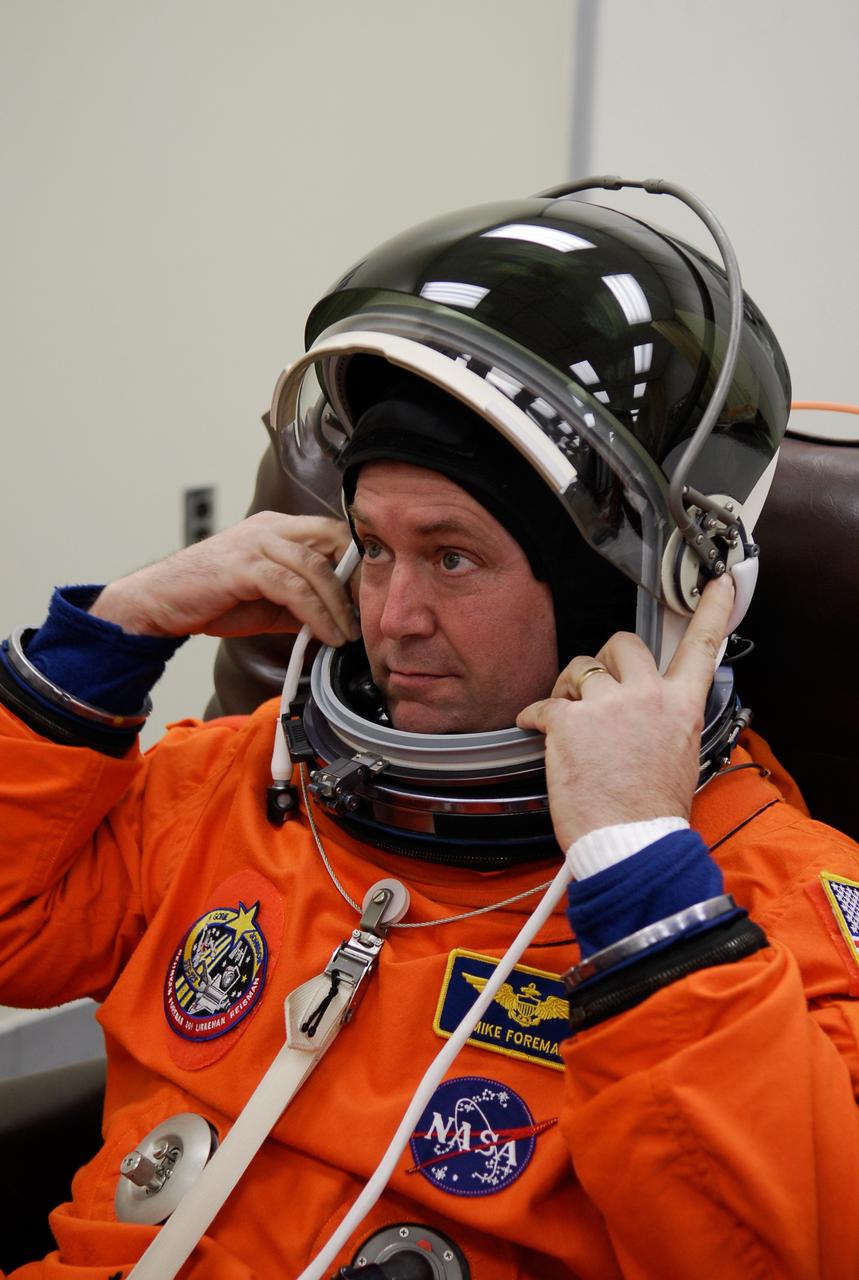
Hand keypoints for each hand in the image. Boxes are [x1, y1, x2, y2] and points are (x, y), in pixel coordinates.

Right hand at [89, 512, 360, 645]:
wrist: (159, 603)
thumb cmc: (213, 600)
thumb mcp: (270, 602)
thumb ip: (304, 604)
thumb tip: (342, 623)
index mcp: (278, 528)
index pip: (333, 533)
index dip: (356, 564)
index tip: (368, 600)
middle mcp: (270, 527)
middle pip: (332, 538)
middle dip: (355, 579)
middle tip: (365, 615)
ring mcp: (255, 543)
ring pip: (315, 566)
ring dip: (339, 605)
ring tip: (347, 635)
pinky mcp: (243, 566)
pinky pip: (292, 587)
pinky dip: (316, 614)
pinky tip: (326, 635)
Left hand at [516, 574, 735, 849]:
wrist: (631, 845)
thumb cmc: (652, 813)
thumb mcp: (679, 758)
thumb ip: (664, 722)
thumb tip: (647, 715)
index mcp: (681, 707)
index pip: (702, 647)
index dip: (713, 610)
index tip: (719, 582)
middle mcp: (648, 696)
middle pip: (624, 644)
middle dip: (605, 661)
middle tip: (594, 691)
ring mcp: (609, 706)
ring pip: (581, 669)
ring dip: (569, 688)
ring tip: (568, 719)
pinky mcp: (570, 722)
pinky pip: (544, 704)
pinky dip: (534, 715)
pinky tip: (533, 727)